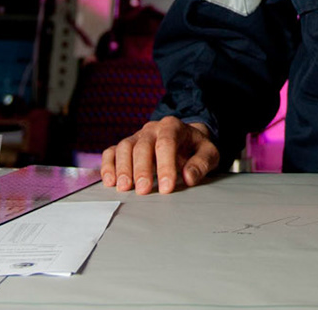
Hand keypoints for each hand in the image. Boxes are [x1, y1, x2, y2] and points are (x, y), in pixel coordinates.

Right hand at [101, 117, 220, 194]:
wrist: (186, 139)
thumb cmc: (195, 148)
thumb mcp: (209, 153)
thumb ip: (201, 163)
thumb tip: (189, 177)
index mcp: (173, 126)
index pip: (167, 143)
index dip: (165, 165)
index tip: (166, 187)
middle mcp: (152, 129)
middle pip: (143, 145)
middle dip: (142, 169)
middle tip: (143, 191)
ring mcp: (137, 136)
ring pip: (125, 147)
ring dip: (123, 168)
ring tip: (124, 188)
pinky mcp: (126, 146)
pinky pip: (112, 151)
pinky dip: (108, 165)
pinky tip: (110, 181)